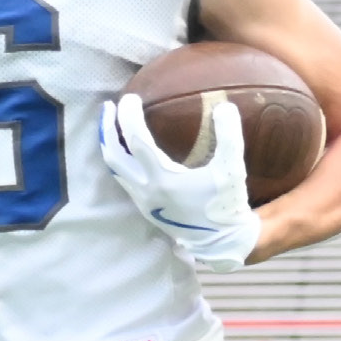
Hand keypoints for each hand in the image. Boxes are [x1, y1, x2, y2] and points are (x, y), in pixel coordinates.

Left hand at [99, 94, 259, 272]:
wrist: (222, 241)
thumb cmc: (226, 205)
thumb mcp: (232, 170)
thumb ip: (229, 137)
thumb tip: (224, 107)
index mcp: (163, 178)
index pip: (136, 140)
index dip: (129, 116)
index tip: (131, 98)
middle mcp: (146, 190)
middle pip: (114, 156)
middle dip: (107, 129)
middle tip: (109, 107)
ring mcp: (143, 201)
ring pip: (115, 170)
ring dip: (110, 146)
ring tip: (112, 127)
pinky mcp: (147, 209)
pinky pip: (124, 180)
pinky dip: (121, 162)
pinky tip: (129, 153)